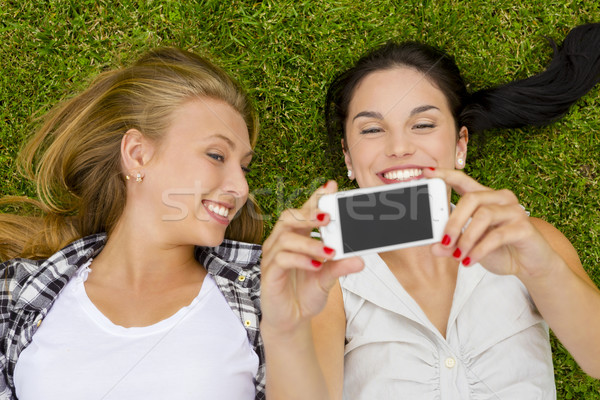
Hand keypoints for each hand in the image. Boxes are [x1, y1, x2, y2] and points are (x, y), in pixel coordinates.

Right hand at [260, 180, 363, 334]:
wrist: (292, 320)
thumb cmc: (305, 293)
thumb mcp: (328, 278)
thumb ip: (340, 266)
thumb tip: (360, 259)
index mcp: (296, 238)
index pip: (303, 212)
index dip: (314, 198)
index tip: (330, 187)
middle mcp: (281, 243)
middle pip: (289, 218)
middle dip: (309, 214)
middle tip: (329, 218)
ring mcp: (273, 257)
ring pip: (285, 238)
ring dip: (309, 243)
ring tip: (328, 252)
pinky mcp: (269, 273)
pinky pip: (282, 259)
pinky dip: (300, 260)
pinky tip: (316, 266)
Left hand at [423, 168, 561, 280]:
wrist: (531, 265)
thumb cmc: (500, 250)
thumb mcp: (471, 247)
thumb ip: (452, 245)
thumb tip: (434, 247)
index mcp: (485, 198)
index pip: (463, 180)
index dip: (446, 175)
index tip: (427, 172)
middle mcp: (501, 199)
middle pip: (471, 199)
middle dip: (454, 221)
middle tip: (444, 241)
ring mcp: (514, 211)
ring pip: (484, 216)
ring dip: (466, 238)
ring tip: (458, 255)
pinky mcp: (524, 228)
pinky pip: (497, 235)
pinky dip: (480, 249)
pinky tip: (470, 260)